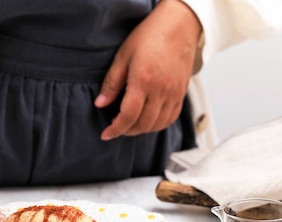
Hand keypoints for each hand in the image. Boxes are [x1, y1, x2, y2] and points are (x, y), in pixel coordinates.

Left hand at [94, 0, 201, 139]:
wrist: (179, 26)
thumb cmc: (150, 36)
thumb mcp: (123, 56)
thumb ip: (112, 83)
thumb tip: (100, 104)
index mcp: (144, 80)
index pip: (128, 116)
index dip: (115, 129)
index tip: (106, 134)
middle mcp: (161, 90)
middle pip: (143, 124)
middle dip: (126, 131)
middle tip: (115, 127)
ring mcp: (174, 94)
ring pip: (157, 125)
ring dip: (141, 130)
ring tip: (129, 124)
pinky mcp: (181, 94)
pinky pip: (170, 118)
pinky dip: (157, 125)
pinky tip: (147, 120)